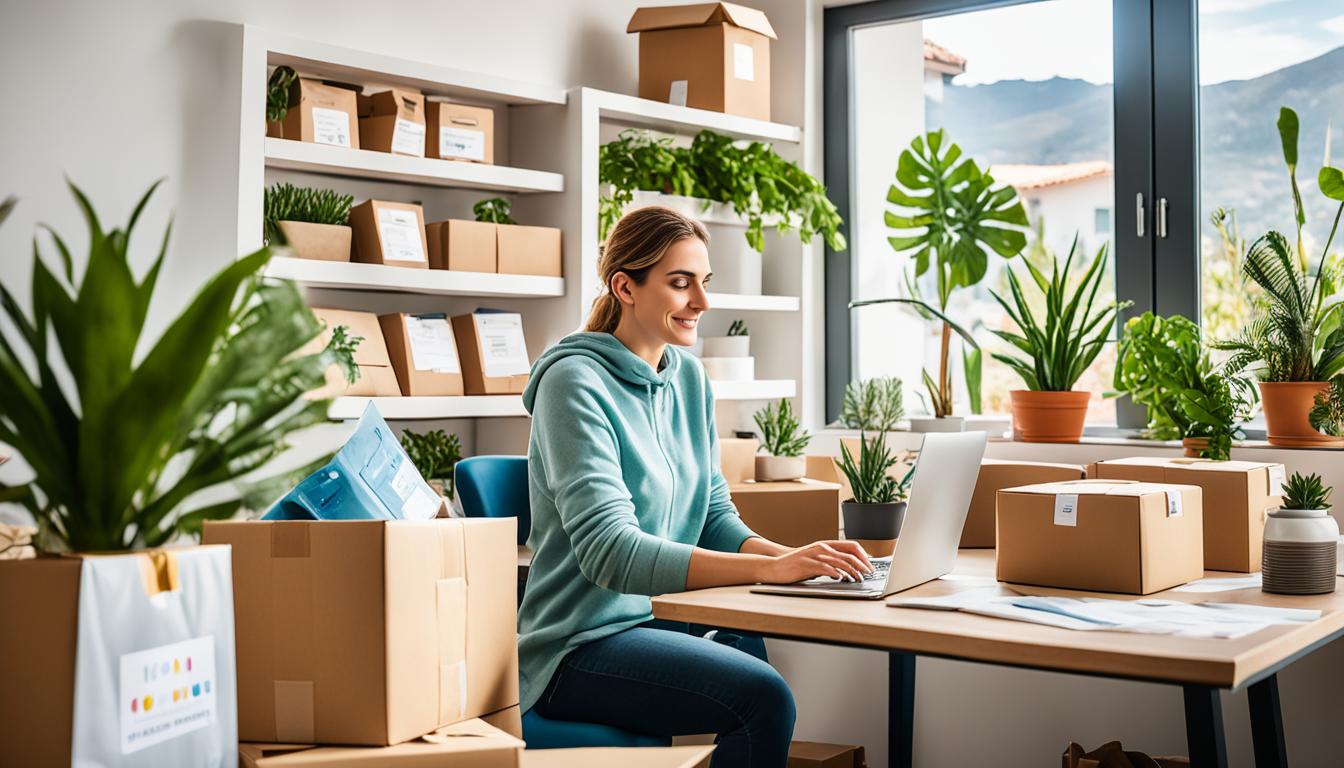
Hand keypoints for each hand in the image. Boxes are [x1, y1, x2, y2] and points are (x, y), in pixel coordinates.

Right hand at [759, 540, 873, 583]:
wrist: (775, 567)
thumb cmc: (796, 565)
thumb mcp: (816, 559)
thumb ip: (830, 561)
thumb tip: (849, 569)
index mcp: (826, 545)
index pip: (851, 546)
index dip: (864, 555)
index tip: (870, 565)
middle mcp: (822, 547)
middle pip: (849, 554)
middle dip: (862, 564)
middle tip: (869, 574)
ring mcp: (814, 555)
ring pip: (840, 561)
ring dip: (852, 570)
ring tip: (858, 578)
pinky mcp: (807, 564)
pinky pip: (825, 567)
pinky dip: (835, 573)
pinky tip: (841, 578)